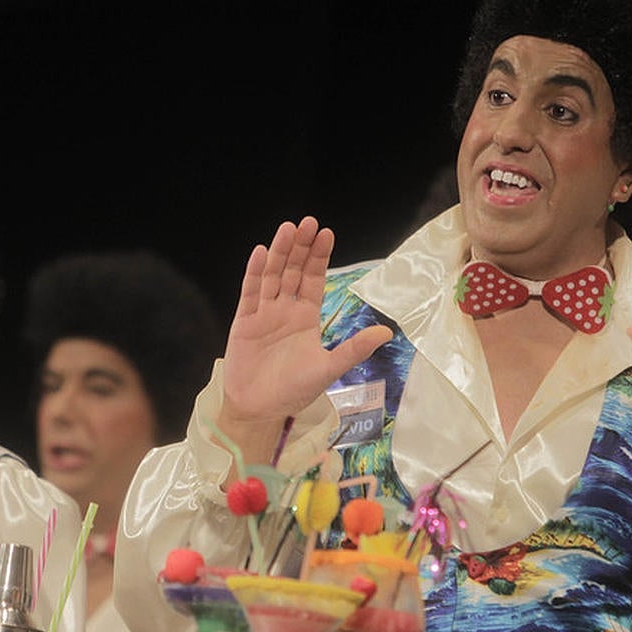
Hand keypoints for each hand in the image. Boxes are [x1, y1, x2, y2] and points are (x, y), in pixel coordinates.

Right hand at [219, 217, 391, 461]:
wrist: (259, 409)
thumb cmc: (293, 392)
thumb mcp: (328, 369)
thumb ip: (354, 349)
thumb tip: (386, 333)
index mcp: (306, 318)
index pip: (314, 280)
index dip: (319, 257)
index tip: (327, 233)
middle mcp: (285, 310)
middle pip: (293, 271)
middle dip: (301, 247)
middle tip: (309, 223)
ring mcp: (264, 313)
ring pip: (272, 276)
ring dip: (279, 252)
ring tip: (287, 229)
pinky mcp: (244, 321)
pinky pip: (250, 292)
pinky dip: (254, 272)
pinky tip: (259, 252)